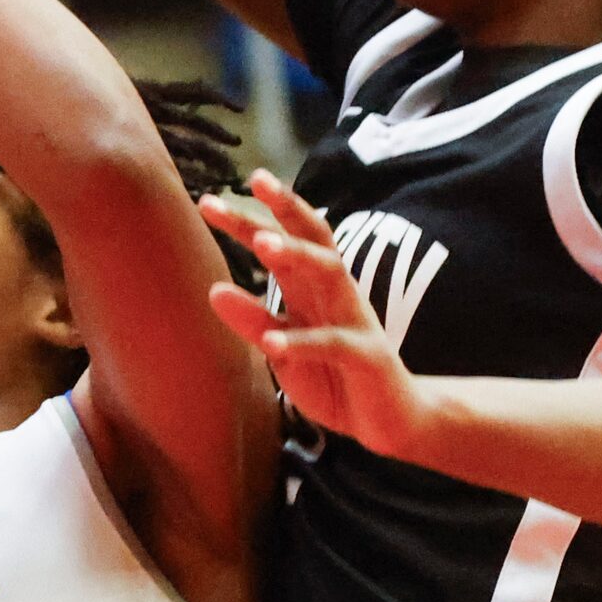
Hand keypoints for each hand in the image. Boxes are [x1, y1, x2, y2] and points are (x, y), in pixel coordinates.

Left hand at [199, 170, 425, 455]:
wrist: (392, 421)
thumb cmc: (334, 379)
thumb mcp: (284, 350)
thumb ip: (254, 322)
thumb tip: (213, 290)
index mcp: (313, 289)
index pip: (284, 241)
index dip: (251, 218)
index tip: (209, 198)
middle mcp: (336, 294)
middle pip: (312, 240)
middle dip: (285, 209)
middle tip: (254, 180)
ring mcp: (354, 321)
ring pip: (330, 274)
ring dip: (299, 256)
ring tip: (262, 244)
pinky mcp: (367, 357)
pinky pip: (334, 343)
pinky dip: (303, 342)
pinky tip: (272, 344)